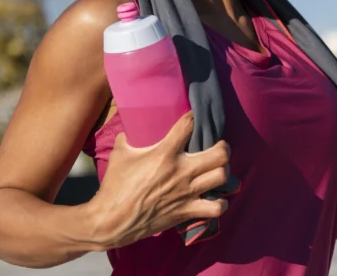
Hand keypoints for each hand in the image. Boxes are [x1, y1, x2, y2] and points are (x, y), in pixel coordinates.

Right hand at [89, 111, 230, 248]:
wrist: (114, 220)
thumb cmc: (115, 185)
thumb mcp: (119, 154)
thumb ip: (128, 138)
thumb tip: (130, 128)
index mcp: (164, 154)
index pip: (188, 126)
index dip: (193, 117)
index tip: (193, 116)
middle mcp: (182, 171)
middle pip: (220, 154)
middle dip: (222, 146)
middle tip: (216, 146)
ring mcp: (187, 193)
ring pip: (222, 177)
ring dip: (223, 171)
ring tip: (216, 169)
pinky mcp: (188, 211)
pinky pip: (216, 207)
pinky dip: (220, 202)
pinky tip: (214, 197)